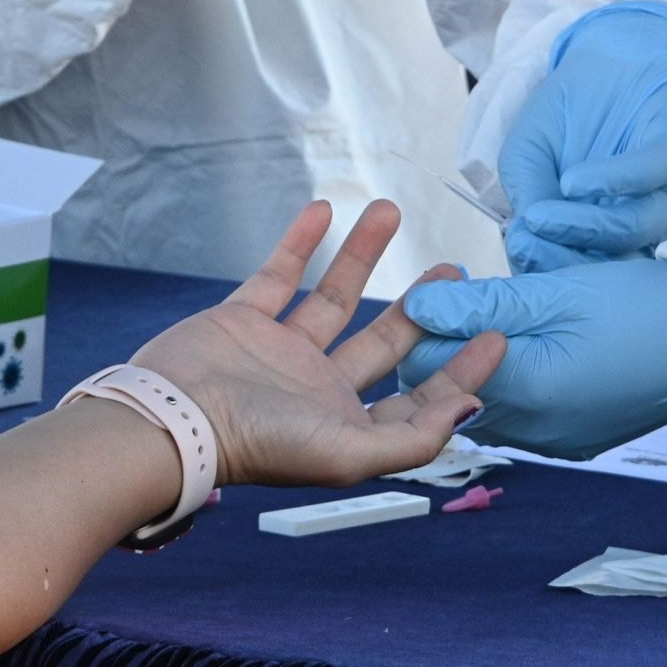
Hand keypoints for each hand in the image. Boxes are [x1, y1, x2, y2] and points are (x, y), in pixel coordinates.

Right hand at [132, 199, 505, 486]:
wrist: (171, 418)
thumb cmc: (257, 445)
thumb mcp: (348, 455)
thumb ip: (413, 438)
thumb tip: (470, 408)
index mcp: (346, 427)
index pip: (417, 399)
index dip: (459, 371)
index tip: (496, 334)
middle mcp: (319, 389)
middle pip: (384, 343)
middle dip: (421, 309)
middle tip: (453, 273)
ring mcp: (281, 352)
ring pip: (335, 296)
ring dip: (363, 255)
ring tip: (390, 211)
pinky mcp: (245, 319)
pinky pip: (280, 273)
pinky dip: (300, 241)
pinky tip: (326, 211)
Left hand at [394, 254, 666, 459]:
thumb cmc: (647, 308)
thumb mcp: (560, 293)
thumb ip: (483, 304)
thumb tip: (416, 307)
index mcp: (526, 395)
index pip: (429, 369)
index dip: (429, 319)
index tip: (450, 279)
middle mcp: (534, 432)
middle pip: (451, 389)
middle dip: (450, 338)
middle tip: (471, 287)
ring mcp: (555, 441)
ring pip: (484, 400)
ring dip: (480, 358)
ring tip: (507, 310)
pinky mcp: (575, 439)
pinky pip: (520, 411)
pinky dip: (514, 376)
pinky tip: (534, 343)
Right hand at [499, 1, 666, 271]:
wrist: (615, 51)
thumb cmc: (571, 107)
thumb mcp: (528, 148)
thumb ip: (525, 190)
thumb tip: (525, 233)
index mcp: (604, 223)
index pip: (583, 262)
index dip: (550, 266)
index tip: (518, 255)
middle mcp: (639, 212)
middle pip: (614, 256)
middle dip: (566, 257)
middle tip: (528, 247)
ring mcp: (664, 185)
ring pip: (636, 225)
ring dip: (586, 226)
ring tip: (542, 216)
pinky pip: (654, 173)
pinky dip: (615, 181)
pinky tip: (576, 181)